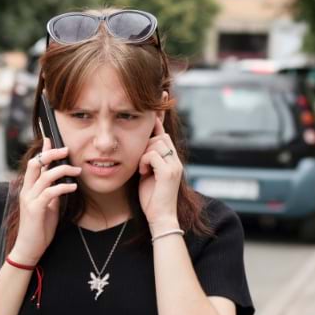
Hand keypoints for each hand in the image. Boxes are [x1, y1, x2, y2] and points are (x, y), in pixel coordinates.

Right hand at [9, 138, 80, 264]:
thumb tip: (61, 182)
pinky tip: (73, 187)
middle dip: (51, 154)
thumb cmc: (39, 228)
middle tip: (67, 151)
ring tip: (77, 171)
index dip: (43, 150)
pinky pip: (50, 192)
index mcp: (28, 188)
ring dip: (63, 170)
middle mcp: (26, 190)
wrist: (29, 248)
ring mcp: (29, 199)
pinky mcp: (35, 209)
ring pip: (45, 175)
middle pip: (36, 163)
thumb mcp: (47, 206)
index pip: (34, 163)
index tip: (51, 138)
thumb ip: (50, 192)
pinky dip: (63, 187)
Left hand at [138, 114, 182, 229]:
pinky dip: (144, 162)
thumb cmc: (151, 198)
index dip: (158, 119)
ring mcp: (174, 165)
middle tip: (142, 163)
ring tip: (143, 170)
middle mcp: (176, 159)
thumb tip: (138, 147)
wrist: (160, 218)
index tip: (159, 96)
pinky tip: (143, 173)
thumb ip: (147, 159)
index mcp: (171, 159)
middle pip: (159, 136)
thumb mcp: (147, 174)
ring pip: (156, 143)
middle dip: (146, 144)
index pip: (163, 133)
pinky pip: (152, 155)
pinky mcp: (169, 172)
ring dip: (144, 155)